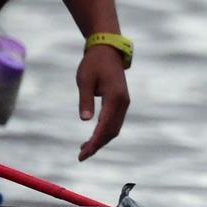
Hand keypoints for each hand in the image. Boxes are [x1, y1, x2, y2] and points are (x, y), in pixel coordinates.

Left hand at [75, 44, 129, 160]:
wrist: (108, 50)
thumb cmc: (93, 63)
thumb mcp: (84, 79)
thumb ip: (85, 100)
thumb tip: (85, 120)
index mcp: (115, 98)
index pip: (105, 126)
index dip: (94, 141)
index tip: (84, 153)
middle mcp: (123, 104)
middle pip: (112, 131)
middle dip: (97, 145)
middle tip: (82, 156)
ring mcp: (124, 104)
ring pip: (114, 129)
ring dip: (101, 140)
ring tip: (85, 149)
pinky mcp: (121, 104)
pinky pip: (114, 122)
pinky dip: (104, 132)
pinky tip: (93, 137)